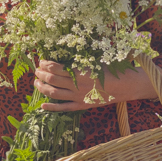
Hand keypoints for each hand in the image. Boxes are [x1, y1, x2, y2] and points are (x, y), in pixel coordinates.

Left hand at [34, 59, 161, 112]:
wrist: (125, 85)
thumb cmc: (111, 69)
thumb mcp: (95, 59)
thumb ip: (79, 58)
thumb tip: (65, 52)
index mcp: (79, 71)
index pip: (56, 68)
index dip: (45, 64)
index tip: (42, 60)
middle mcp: (76, 85)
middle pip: (51, 80)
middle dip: (40, 74)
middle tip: (36, 70)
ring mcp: (78, 97)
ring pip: (54, 93)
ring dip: (42, 88)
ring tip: (36, 83)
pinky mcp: (81, 106)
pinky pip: (63, 108)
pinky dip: (51, 108)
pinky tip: (42, 106)